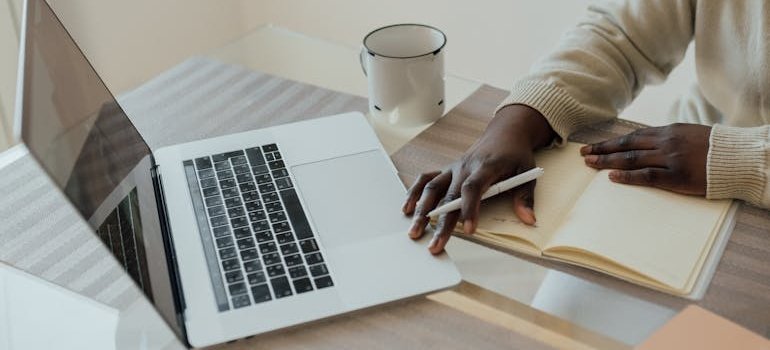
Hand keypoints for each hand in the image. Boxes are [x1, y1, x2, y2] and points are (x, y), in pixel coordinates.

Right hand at [402, 105, 555, 254]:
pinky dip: (415, 193)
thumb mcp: (527, 172)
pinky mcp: (446, 170)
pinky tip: (408, 209)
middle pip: (449, 195)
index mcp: (485, 166)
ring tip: (415, 231)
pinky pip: (426, 180)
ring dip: (422, 210)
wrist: (504, 134)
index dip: (469, 208)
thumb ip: (525, 196)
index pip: (473, 188)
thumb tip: (529, 219)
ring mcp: (453, 168)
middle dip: (440, 222)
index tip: (469, 229)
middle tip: (434, 244)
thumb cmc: (515, 154)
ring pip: (432, 188)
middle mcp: (464, 167)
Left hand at [581, 123, 710, 195]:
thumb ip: (666, 139)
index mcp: (668, 131)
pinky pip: (647, 176)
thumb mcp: (688, 135)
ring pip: (632, 159)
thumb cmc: (714, 148)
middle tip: (583, 154)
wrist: (738, 157)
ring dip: (609, 162)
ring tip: (590, 164)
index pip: (632, 136)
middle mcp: (666, 142)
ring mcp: (670, 159)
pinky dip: (628, 177)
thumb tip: (645, 144)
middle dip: (603, 150)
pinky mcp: (677, 176)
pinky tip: (612, 177)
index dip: (611, 142)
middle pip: (627, 146)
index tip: (594, 146)